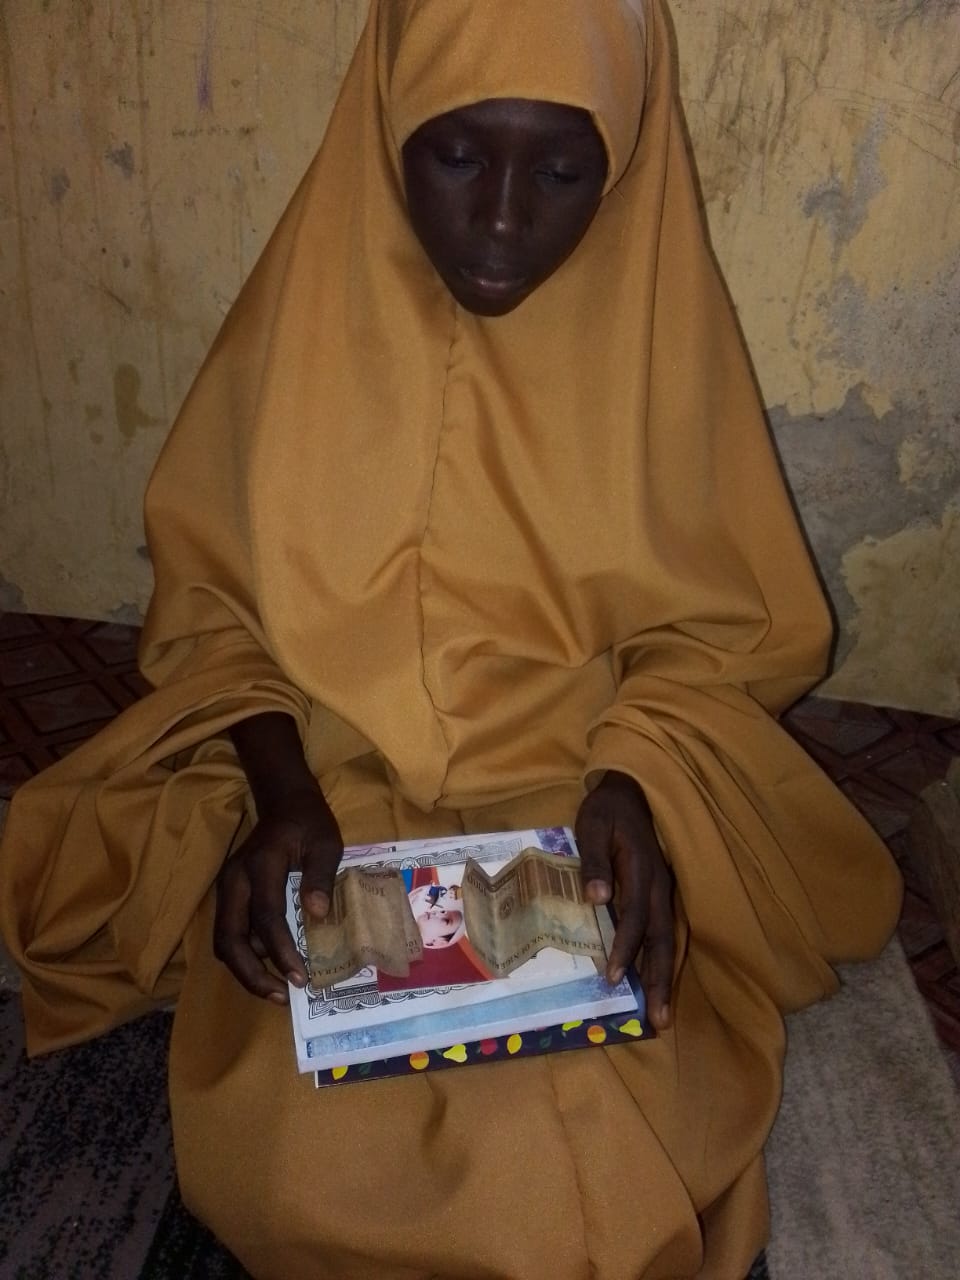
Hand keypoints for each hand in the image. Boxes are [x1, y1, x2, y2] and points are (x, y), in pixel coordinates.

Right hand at [213, 785, 343, 1003]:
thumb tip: (317, 916)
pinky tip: (272, 967)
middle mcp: (234, 880)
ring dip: (246, 970)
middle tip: (283, 995)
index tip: (300, 979)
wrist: (284, 802)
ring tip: (279, 989)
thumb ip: (321, 877)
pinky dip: (246, 956)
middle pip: (229, 939)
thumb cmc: (309, 823)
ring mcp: (227, 888)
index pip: (266, 918)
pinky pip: (230, 934)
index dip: (281, 952)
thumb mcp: (326, 843)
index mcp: (261, 865)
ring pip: (224, 941)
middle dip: (252, 974)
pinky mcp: (228, 896)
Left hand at [575, 770, 673, 1030]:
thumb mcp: (592, 826)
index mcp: (642, 870)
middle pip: (662, 939)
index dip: (625, 948)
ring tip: (663, 1015)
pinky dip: (663, 960)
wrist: (631, 789)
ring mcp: (665, 891)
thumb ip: (593, 861)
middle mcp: (660, 886)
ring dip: (666, 977)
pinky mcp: (661, 894)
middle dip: (660, 980)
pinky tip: (658, 983)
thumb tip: (596, 899)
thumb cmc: (606, 810)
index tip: (614, 977)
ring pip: (668, 940)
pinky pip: (665, 932)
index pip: (634, 917)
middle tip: (658, 1020)